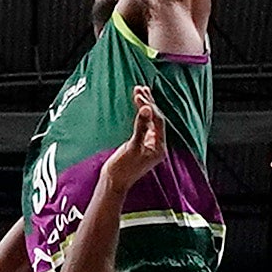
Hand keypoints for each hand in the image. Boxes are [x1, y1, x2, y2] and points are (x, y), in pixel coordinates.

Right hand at [96, 87, 167, 202]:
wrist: (113, 182)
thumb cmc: (123, 168)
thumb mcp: (132, 147)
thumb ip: (140, 127)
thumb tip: (146, 109)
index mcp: (159, 147)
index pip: (158, 121)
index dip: (150, 107)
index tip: (139, 95)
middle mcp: (156, 145)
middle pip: (155, 119)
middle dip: (148, 103)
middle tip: (139, 88)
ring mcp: (148, 144)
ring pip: (149, 121)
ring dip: (144, 106)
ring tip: (139, 90)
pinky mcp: (140, 144)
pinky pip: (143, 125)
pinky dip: (140, 114)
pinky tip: (137, 106)